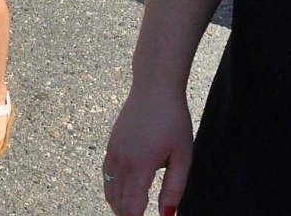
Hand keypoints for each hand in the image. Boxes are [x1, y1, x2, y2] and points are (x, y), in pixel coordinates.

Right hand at [102, 85, 193, 215]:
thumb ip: (174, 188)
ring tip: (137, 212)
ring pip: (110, 193)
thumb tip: (167, 215)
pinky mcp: (111, 146)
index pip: (131, 210)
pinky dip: (115, 191)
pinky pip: (107, 177)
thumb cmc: (173, 120)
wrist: (154, 88)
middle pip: (119, 205)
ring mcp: (112, 153)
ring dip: (121, 207)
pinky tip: (128, 193)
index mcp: (139, 167)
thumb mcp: (182, 156)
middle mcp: (120, 162)